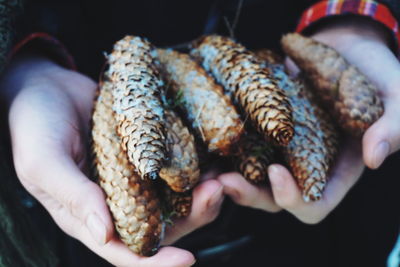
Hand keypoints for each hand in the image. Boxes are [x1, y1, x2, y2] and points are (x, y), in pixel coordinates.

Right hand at [1, 55, 223, 265]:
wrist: (46, 86)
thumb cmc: (35, 125)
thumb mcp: (44, 162)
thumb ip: (73, 198)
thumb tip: (104, 237)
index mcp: (90, 217)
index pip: (126, 252)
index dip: (156, 264)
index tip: (188, 261)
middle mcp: (118, 203)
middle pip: (163, 226)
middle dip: (195, 216)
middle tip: (217, 191)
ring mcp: (135, 178)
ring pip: (175, 198)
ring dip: (202, 192)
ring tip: (222, 175)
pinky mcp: (146, 154)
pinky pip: (174, 166)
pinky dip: (195, 165)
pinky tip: (212, 155)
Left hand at [219, 17, 399, 222]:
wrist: (347, 46)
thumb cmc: (377, 73)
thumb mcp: (398, 97)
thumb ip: (393, 127)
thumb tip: (375, 157)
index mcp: (336, 170)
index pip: (313, 205)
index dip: (293, 199)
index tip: (275, 171)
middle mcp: (306, 165)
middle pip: (273, 198)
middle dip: (249, 194)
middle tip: (224, 180)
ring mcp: (283, 148)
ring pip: (252, 177)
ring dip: (230, 177)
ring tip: (209, 169)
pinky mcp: (265, 128)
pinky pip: (243, 146)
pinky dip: (226, 148)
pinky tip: (209, 140)